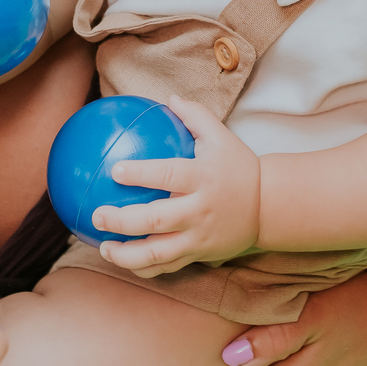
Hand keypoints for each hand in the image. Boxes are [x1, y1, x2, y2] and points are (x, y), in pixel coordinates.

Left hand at [91, 95, 260, 274]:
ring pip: (158, 253)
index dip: (141, 174)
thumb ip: (195, 116)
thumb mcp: (221, 136)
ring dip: (126, 254)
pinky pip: (167, 267)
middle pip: (156, 219)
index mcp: (203, 178)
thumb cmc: (239, 167)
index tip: (115, 170)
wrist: (268, 207)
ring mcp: (199, 237)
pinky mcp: (199, 255)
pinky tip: (122, 259)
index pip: (168, 175)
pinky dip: (143, 267)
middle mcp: (200, 210)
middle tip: (97, 214)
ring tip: (103, 247)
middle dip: (123, 220)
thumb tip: (168, 98)